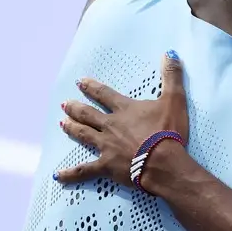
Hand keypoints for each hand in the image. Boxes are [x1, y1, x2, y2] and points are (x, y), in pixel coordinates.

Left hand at [57, 51, 189, 187]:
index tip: (80, 82)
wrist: (163, 162)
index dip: (92, 87)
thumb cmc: (168, 131)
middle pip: (89, 114)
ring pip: (84, 135)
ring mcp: (106, 146)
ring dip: (72, 128)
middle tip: (65, 104)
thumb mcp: (174, 100)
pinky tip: (57, 176)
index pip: (104, 94)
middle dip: (77, 108)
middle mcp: (111, 125)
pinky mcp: (106, 166)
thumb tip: (170, 54)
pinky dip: (70, 174)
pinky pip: (84, 170)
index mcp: (125, 109)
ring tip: (62, 124)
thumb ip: (171, 76)